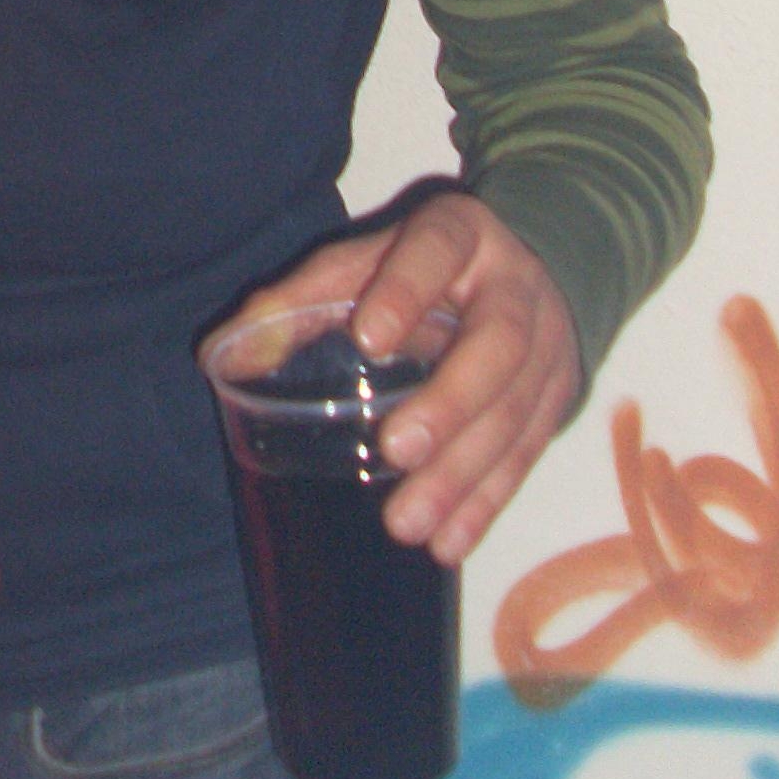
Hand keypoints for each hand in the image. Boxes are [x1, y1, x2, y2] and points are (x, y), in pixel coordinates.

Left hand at [222, 193, 579, 565]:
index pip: (438, 249)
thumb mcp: (367, 261)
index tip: (367, 340)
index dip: (406, 291)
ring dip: (462, 476)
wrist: (532, 272)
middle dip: (449, 402)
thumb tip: (221, 352)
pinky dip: (485, 505)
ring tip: (408, 523)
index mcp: (461, 234)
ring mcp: (548, 349)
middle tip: (396, 448)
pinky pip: (525, 458)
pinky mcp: (557, 404)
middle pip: (496, 345)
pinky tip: (448, 544)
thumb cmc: (423, 268)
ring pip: (515, 414)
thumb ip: (300, 297)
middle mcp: (516, 289)